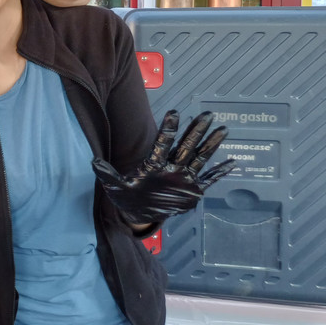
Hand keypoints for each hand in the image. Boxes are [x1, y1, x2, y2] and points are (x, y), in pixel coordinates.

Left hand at [92, 111, 234, 225]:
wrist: (139, 212)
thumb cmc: (127, 196)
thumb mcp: (115, 186)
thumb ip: (107, 174)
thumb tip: (93, 161)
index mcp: (153, 165)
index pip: (162, 144)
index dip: (168, 129)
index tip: (174, 113)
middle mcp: (171, 167)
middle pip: (186, 146)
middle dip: (196, 131)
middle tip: (207, 113)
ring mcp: (183, 178)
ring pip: (200, 158)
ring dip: (211, 145)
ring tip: (222, 129)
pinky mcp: (192, 190)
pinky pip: (209, 180)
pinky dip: (220, 173)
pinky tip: (232, 162)